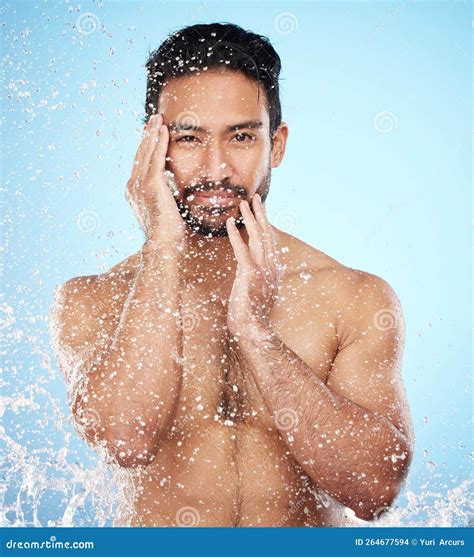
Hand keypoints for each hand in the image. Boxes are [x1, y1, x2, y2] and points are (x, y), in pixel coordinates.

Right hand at [126, 114, 185, 247]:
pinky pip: (156, 158)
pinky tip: (164, 131)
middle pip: (140, 154)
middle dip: (147, 135)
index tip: (152, 133)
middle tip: (153, 119)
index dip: (145, 147)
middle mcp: (133, 186)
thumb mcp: (162, 211)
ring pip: (146, 153)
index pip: (140, 163)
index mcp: (133, 192)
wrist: (163, 245)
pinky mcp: (151, 185)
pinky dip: (160, 143)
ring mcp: (140, 185)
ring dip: (153, 134)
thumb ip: (163, 198)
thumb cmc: (167, 234)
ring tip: (158, 119)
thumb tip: (172, 193)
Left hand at [225, 194, 283, 339]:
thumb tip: (268, 271)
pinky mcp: (250, 275)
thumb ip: (264, 279)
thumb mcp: (261, 293)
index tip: (260, 211)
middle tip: (255, 197)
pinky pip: (242, 249)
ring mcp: (262, 270)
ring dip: (250, 218)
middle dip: (260, 214)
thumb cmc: (253, 316)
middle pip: (267, 234)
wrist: (254, 331)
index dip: (266, 224)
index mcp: (274, 270)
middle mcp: (271, 267)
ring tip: (243, 203)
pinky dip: (236, 234)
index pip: (271, 241)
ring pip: (257, 237)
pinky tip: (231, 223)